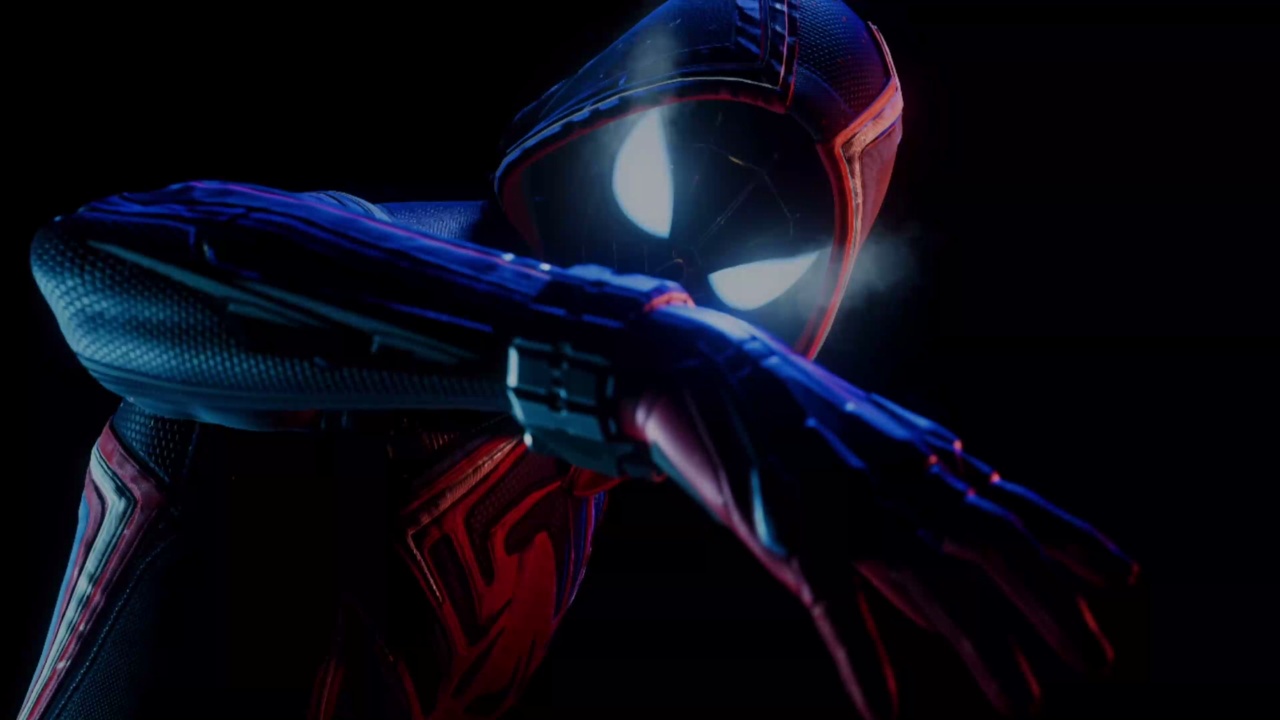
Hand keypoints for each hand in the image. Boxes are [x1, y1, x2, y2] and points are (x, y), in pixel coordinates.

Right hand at [619, 304, 1138, 718]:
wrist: (695, 363)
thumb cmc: (778, 410)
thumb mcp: (859, 445)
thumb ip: (910, 505)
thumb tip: (956, 575)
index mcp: (912, 453)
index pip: (1010, 498)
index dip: (1070, 538)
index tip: (1124, 575)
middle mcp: (894, 474)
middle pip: (992, 538)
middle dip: (1049, 602)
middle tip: (1093, 661)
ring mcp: (844, 500)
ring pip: (930, 576)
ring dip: (983, 643)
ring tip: (1025, 702)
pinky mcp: (788, 530)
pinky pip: (835, 604)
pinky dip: (862, 659)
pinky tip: (885, 710)